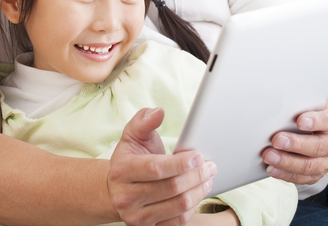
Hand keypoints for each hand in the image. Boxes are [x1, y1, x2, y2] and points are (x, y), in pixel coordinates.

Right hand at [109, 107, 216, 225]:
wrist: (117, 189)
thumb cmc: (131, 157)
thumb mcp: (133, 135)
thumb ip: (144, 121)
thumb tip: (159, 112)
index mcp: (123, 171)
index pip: (156, 169)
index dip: (181, 163)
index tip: (199, 156)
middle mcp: (126, 197)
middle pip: (171, 188)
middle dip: (197, 176)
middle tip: (210, 166)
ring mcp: (136, 216)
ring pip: (178, 206)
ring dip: (199, 191)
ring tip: (208, 178)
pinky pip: (177, 221)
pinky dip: (192, 208)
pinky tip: (197, 194)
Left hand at [261, 104, 327, 184]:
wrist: (317, 129)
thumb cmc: (310, 113)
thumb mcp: (311, 102)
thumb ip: (302, 101)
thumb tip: (285, 100)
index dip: (315, 121)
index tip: (299, 121)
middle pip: (318, 146)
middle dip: (296, 144)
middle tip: (277, 140)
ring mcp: (327, 161)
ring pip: (309, 166)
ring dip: (287, 162)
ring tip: (269, 156)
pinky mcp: (317, 174)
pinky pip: (301, 178)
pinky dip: (285, 174)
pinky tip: (272, 169)